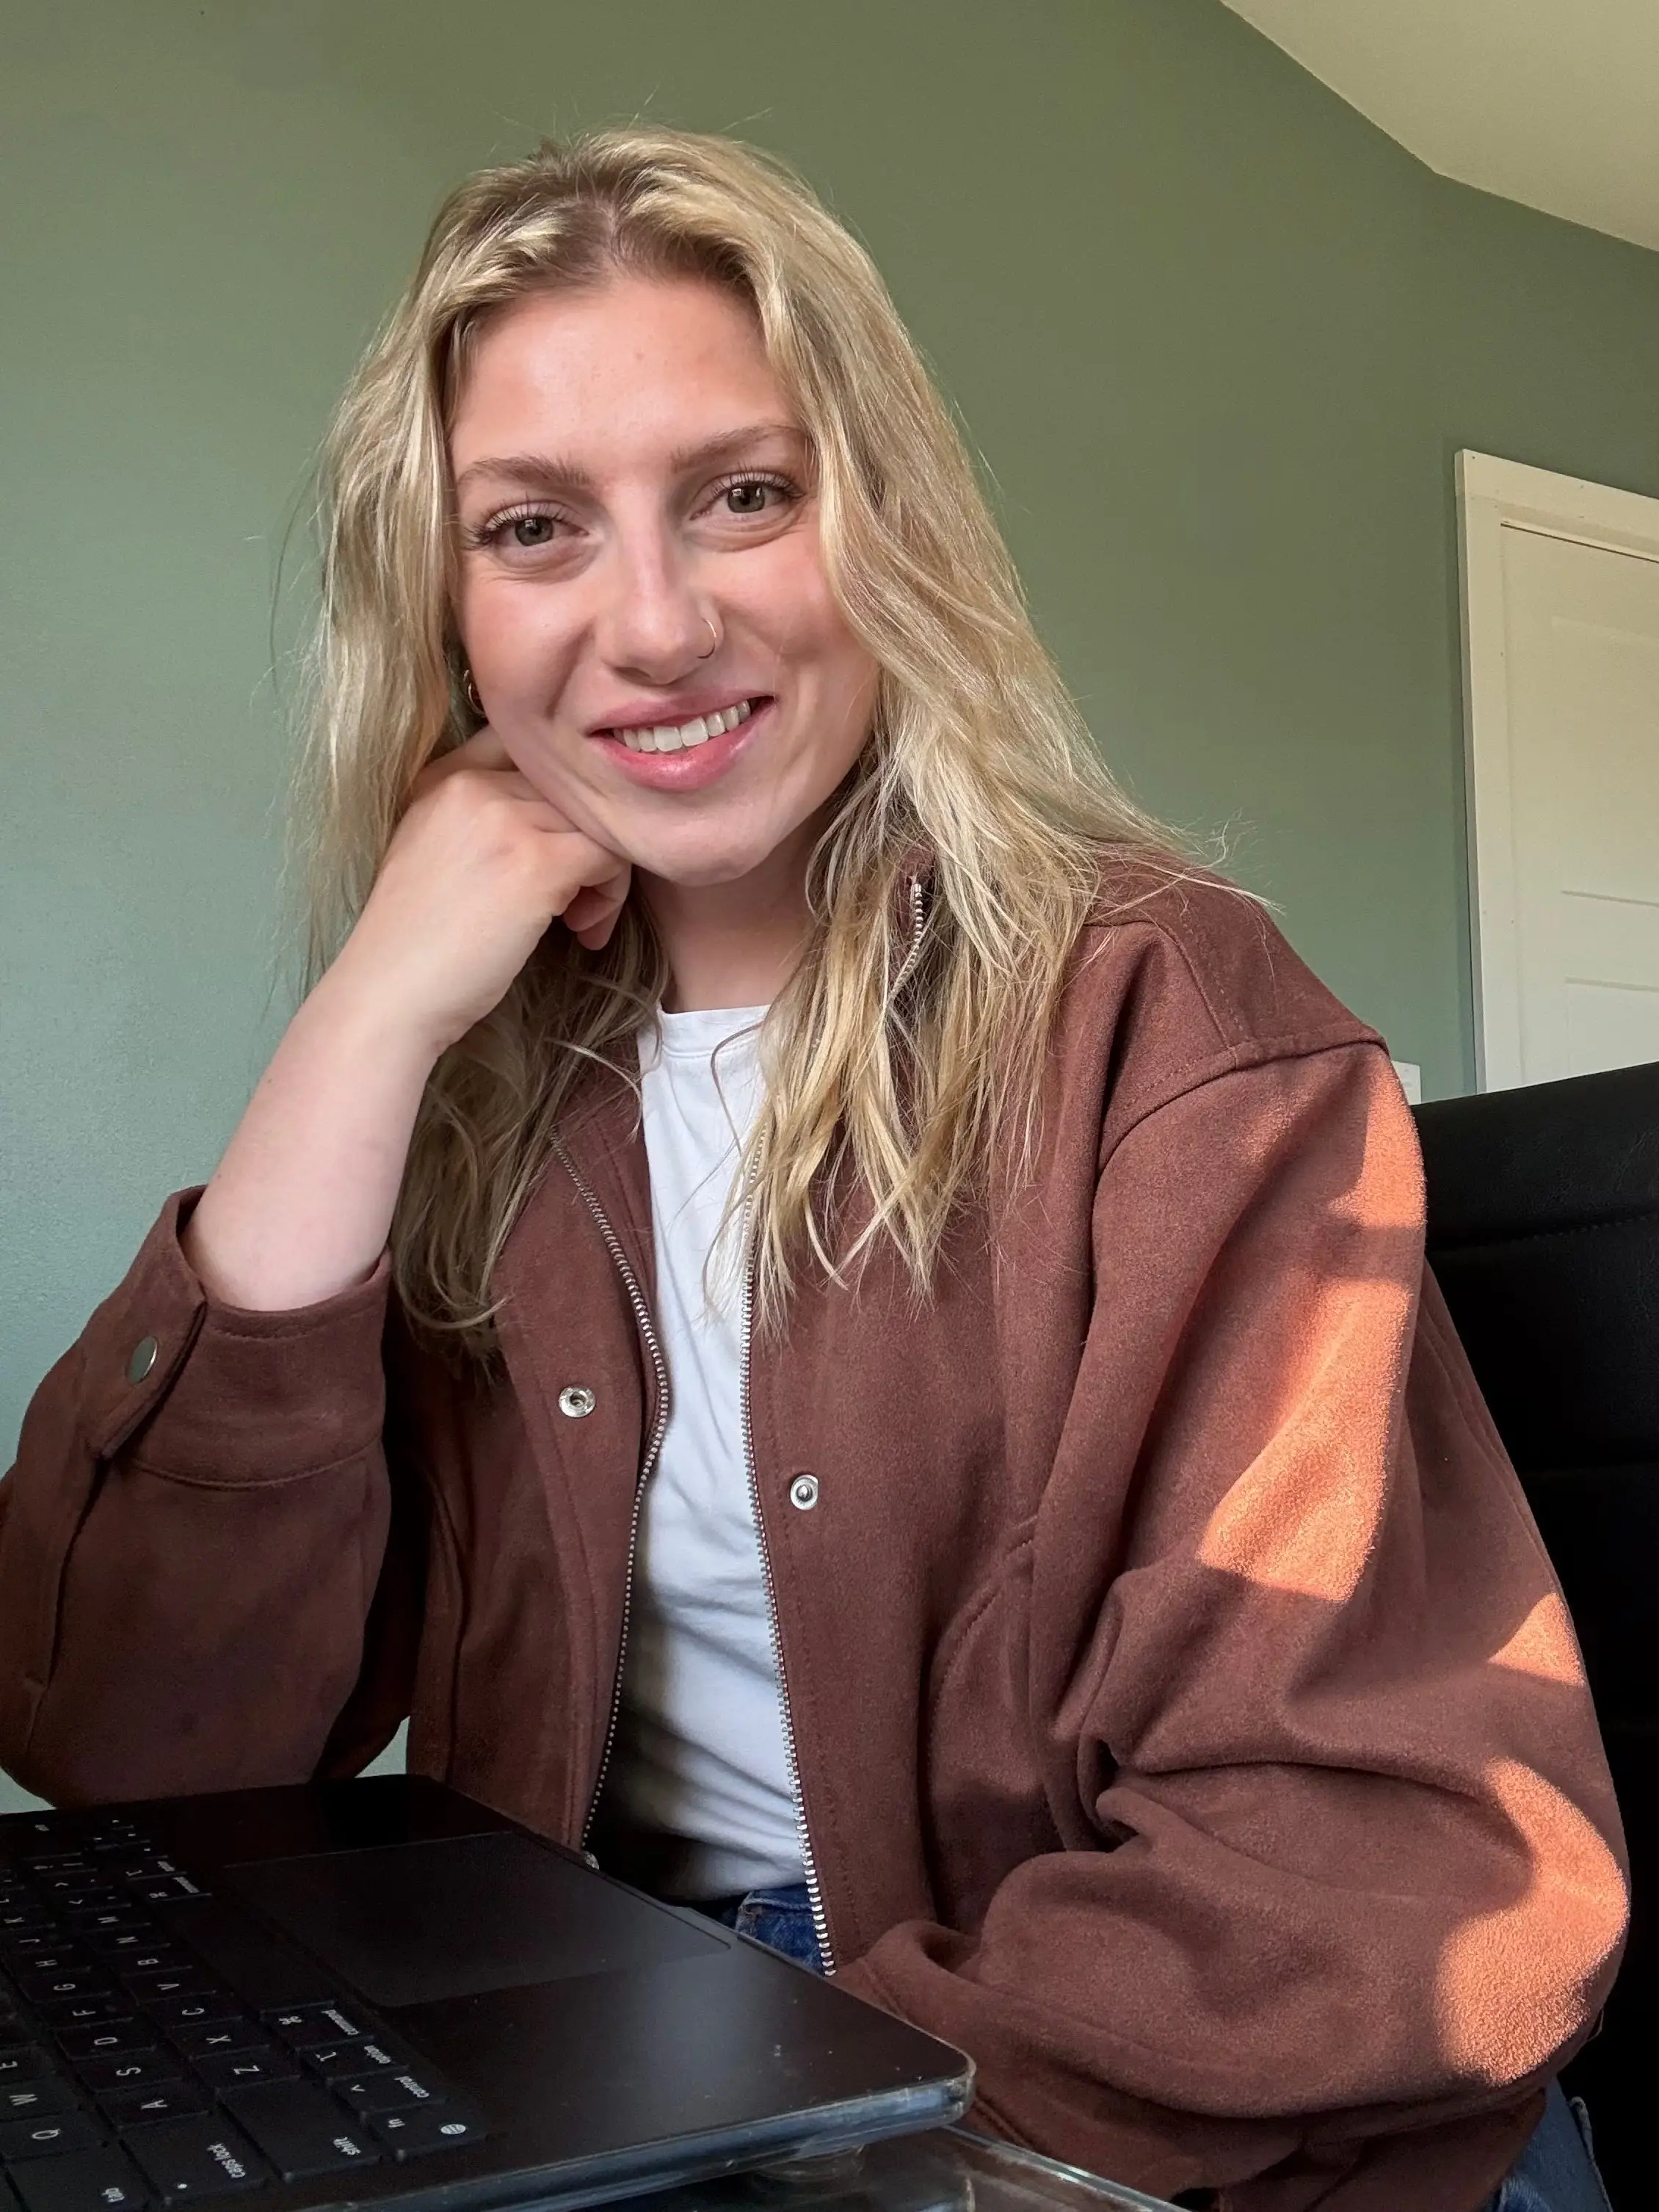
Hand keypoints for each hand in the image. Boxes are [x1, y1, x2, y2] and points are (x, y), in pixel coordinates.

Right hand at [325, 727, 631, 1056]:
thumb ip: (483, 822)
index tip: (559, 847)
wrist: (389, 996)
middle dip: (584, 845)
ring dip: (603, 875)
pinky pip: (609, 857)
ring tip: (580, 921)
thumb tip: (561, 823)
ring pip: (595, 823)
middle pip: (568, 790)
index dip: (558, 794)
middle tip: (577, 904)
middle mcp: (471, 784)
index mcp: (441, 777)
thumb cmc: (417, 946)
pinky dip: (609, 895)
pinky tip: (583, 930)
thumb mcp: (435, 854)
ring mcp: (503, 819)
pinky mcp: (536, 863)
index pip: (526, 747)